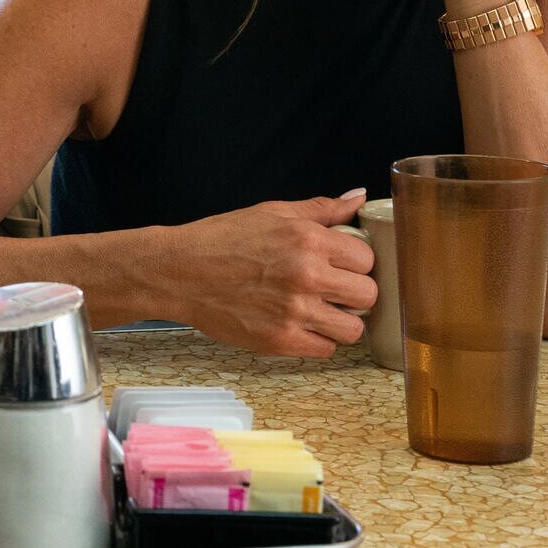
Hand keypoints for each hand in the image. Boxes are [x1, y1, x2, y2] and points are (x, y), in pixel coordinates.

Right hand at [159, 194, 378, 357]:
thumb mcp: (272, 212)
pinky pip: (324, 349)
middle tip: (333, 290)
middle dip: (354, 293)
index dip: (356, 263)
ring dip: (339, 322)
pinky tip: (299, 325)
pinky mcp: (279, 340)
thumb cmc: (220, 240)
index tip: (342, 265)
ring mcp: (294, 311)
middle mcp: (307, 276)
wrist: (179, 272)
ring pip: (352, 330)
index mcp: (308, 240)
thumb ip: (321, 209)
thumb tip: (358, 198)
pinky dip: (316, 340)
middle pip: (368, 296)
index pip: (367, 259)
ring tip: (319, 311)